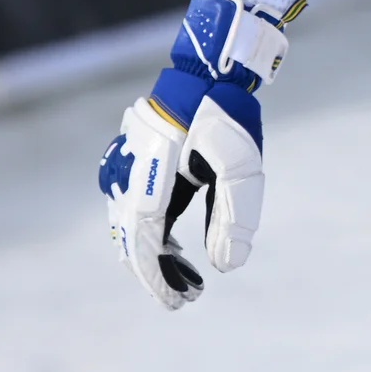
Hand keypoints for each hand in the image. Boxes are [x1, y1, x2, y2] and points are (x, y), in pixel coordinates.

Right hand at [97, 0, 296, 309]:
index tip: (178, 304)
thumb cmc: (228, 113)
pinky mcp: (134, 160)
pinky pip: (132, 205)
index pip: (146, 243)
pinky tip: (175, 246)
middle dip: (157, 273)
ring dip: (155, 254)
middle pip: (132, 240)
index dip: (158, 280)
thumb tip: (228, 266)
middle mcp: (130, 174)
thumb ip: (235, 215)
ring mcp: (127, 165)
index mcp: (151, 177)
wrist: (209, 67)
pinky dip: (151, 231)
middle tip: (188, 296)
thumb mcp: (242, 165)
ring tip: (189, 277)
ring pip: (130, 225)